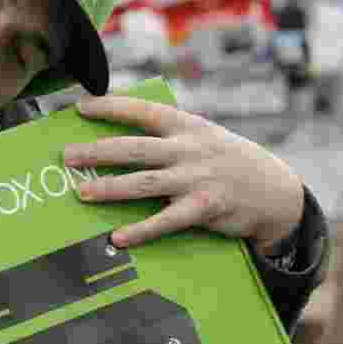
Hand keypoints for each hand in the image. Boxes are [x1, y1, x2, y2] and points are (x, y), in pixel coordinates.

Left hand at [63, 96, 303, 255]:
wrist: (275, 190)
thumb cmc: (226, 162)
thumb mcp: (203, 137)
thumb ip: (168, 137)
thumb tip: (121, 141)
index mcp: (186, 126)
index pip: (143, 111)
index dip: (111, 107)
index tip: (81, 107)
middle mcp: (189, 149)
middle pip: (134, 149)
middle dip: (98, 151)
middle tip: (67, 157)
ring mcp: (197, 178)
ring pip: (145, 183)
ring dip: (111, 188)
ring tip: (82, 193)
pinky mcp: (205, 208)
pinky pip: (166, 221)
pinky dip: (141, 230)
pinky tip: (118, 237)